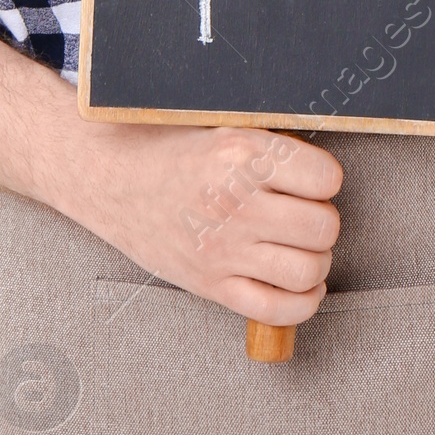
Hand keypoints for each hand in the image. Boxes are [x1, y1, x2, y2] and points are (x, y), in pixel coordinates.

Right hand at [57, 119, 342, 326]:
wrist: (109, 178)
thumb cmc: (169, 148)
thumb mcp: (222, 126)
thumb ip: (270, 146)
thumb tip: (322, 168)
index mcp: (241, 154)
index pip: (326, 178)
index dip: (324, 179)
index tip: (311, 181)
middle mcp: (235, 202)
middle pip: (322, 227)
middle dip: (322, 222)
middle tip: (305, 215)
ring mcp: (222, 248)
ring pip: (308, 270)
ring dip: (316, 262)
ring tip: (301, 248)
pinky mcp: (210, 284)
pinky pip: (277, 309)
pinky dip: (302, 303)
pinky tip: (300, 286)